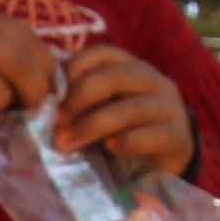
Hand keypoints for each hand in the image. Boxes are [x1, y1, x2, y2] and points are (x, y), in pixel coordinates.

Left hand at [54, 43, 195, 173]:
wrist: (162, 166)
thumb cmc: (122, 133)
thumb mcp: (98, 111)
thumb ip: (78, 101)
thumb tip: (41, 98)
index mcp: (131, 68)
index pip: (102, 54)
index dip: (74, 69)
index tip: (51, 96)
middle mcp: (153, 81)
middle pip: (114, 77)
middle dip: (78, 99)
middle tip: (55, 123)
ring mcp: (169, 108)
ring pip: (130, 108)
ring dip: (92, 125)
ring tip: (66, 143)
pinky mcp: (178, 136)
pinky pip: (154, 135)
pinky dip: (129, 141)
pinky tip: (110, 148)